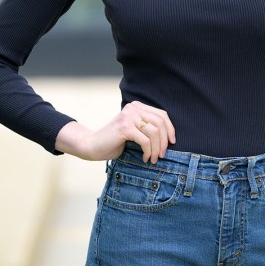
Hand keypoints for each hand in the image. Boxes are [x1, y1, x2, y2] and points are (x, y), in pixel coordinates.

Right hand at [55, 101, 175, 162]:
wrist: (93, 145)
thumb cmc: (114, 141)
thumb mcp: (134, 131)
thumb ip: (147, 128)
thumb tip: (169, 137)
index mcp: (137, 106)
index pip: (162, 115)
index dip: (170, 129)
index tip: (172, 142)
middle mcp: (133, 108)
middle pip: (160, 123)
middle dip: (164, 141)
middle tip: (162, 154)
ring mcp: (129, 116)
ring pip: (154, 132)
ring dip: (157, 149)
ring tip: (153, 159)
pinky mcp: (124, 127)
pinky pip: (145, 140)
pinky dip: (148, 151)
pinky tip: (145, 158)